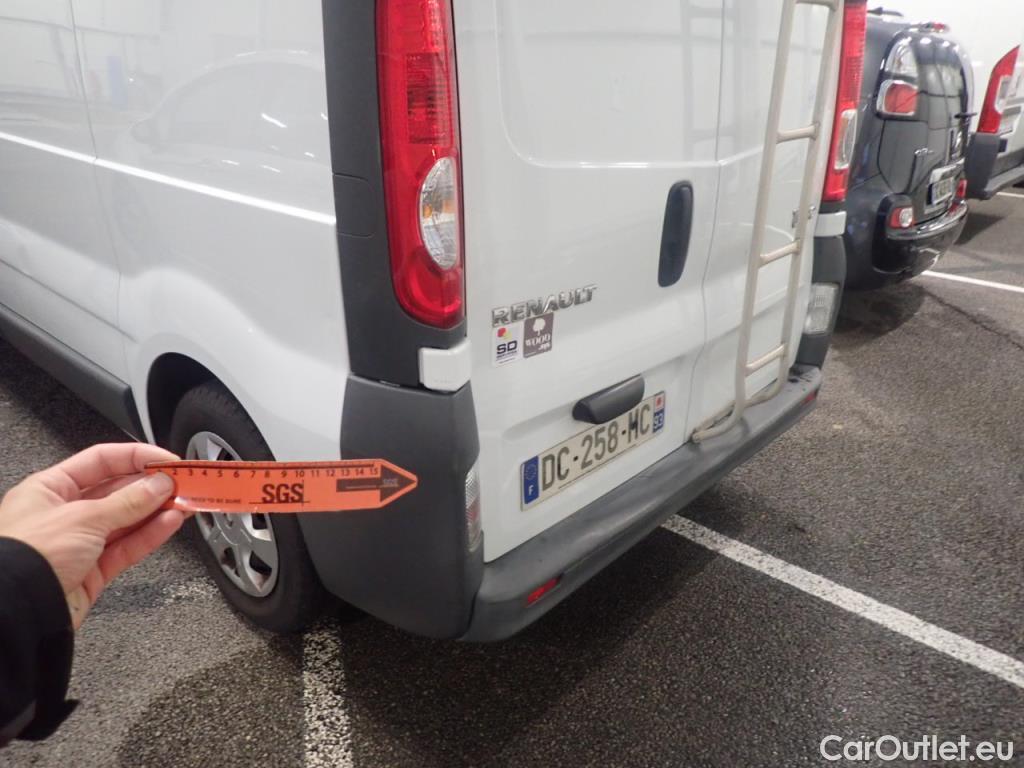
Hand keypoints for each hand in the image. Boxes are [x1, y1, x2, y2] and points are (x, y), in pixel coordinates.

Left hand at [0, 443, 183, 629]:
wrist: (17, 614)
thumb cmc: (24, 559)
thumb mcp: (82, 518)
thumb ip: (128, 501)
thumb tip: (158, 485)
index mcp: (49, 488)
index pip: (102, 461)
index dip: (137, 457)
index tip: (168, 461)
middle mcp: (63, 513)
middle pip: (117, 490)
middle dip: (152, 486)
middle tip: (182, 483)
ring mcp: (79, 543)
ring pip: (126, 520)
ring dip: (157, 510)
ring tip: (184, 502)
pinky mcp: (92, 571)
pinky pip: (127, 546)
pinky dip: (151, 534)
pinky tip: (170, 523)